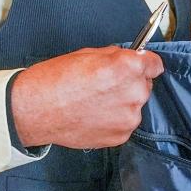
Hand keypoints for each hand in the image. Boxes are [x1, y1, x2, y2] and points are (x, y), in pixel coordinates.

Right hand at [10, 47, 162, 148]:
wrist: (34, 109)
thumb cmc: (55, 80)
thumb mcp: (88, 54)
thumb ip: (114, 57)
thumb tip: (127, 58)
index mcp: (128, 67)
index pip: (155, 64)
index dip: (145, 63)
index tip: (140, 66)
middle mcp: (134, 92)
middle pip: (144, 85)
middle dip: (130, 83)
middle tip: (105, 85)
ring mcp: (129, 117)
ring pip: (134, 105)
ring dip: (122, 102)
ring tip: (95, 102)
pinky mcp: (120, 136)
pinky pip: (124, 123)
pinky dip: (114, 119)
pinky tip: (93, 115)